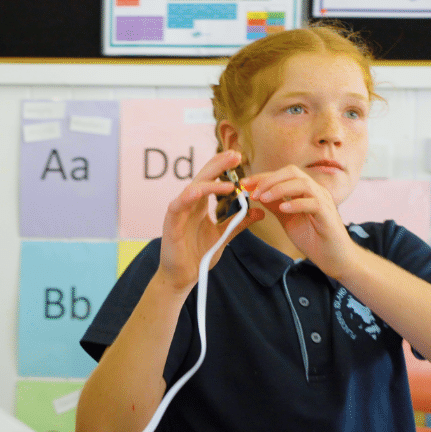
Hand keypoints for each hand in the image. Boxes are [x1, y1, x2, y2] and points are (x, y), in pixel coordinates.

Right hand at [157, 150, 263, 290]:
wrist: (184, 276)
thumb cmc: (198, 254)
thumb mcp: (224, 235)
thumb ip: (239, 222)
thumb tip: (259, 212)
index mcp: (199, 205)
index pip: (211, 180)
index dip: (222, 167)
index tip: (239, 157)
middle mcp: (188, 204)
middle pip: (202, 178)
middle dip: (218, 165)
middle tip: (235, 155)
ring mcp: (179, 212)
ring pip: (192, 189)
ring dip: (209, 183)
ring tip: (229, 182)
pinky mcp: (171, 223)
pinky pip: (178, 206)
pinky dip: (188, 197)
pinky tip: (199, 192)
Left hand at [243, 165, 356, 277]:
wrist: (334, 258)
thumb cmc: (313, 238)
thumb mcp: (287, 219)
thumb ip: (275, 206)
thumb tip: (258, 194)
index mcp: (305, 191)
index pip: (282, 175)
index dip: (262, 177)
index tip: (244, 184)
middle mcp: (315, 191)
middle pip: (292, 172)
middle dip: (269, 179)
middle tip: (253, 192)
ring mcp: (323, 202)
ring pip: (302, 183)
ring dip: (279, 189)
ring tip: (263, 199)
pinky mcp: (328, 216)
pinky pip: (314, 203)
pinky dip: (296, 204)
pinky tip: (282, 209)